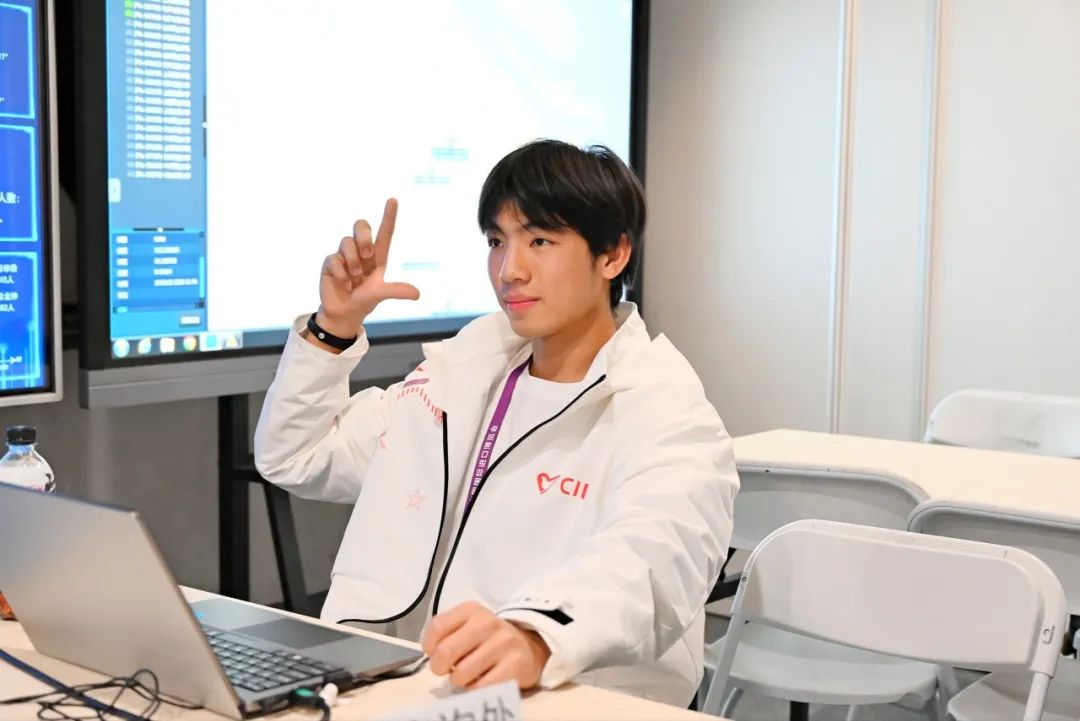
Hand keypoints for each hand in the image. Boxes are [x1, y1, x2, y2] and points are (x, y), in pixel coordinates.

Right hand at [317, 198, 419, 337]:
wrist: (344, 313)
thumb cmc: (365, 300)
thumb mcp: (381, 294)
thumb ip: (397, 291)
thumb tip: (417, 294)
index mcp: (377, 256)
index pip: (385, 231)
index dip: (389, 216)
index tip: (393, 200)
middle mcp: (360, 251)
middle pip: (361, 225)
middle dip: (363, 237)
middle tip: (367, 256)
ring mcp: (344, 255)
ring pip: (346, 241)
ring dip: (353, 261)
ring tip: (355, 278)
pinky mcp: (330, 263)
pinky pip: (333, 258)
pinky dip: (341, 273)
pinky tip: (343, 283)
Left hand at [422, 601, 550, 690]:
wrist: (528, 646)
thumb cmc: (488, 639)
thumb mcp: (467, 625)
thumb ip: (446, 634)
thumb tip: (431, 655)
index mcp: (471, 610)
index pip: (437, 627)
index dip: (429, 646)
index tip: (434, 652)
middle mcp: (488, 623)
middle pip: (445, 652)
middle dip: (439, 667)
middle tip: (447, 669)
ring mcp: (503, 643)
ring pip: (461, 674)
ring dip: (459, 680)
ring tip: (468, 674)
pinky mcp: (515, 665)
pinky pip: (480, 688)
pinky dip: (475, 689)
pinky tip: (482, 681)